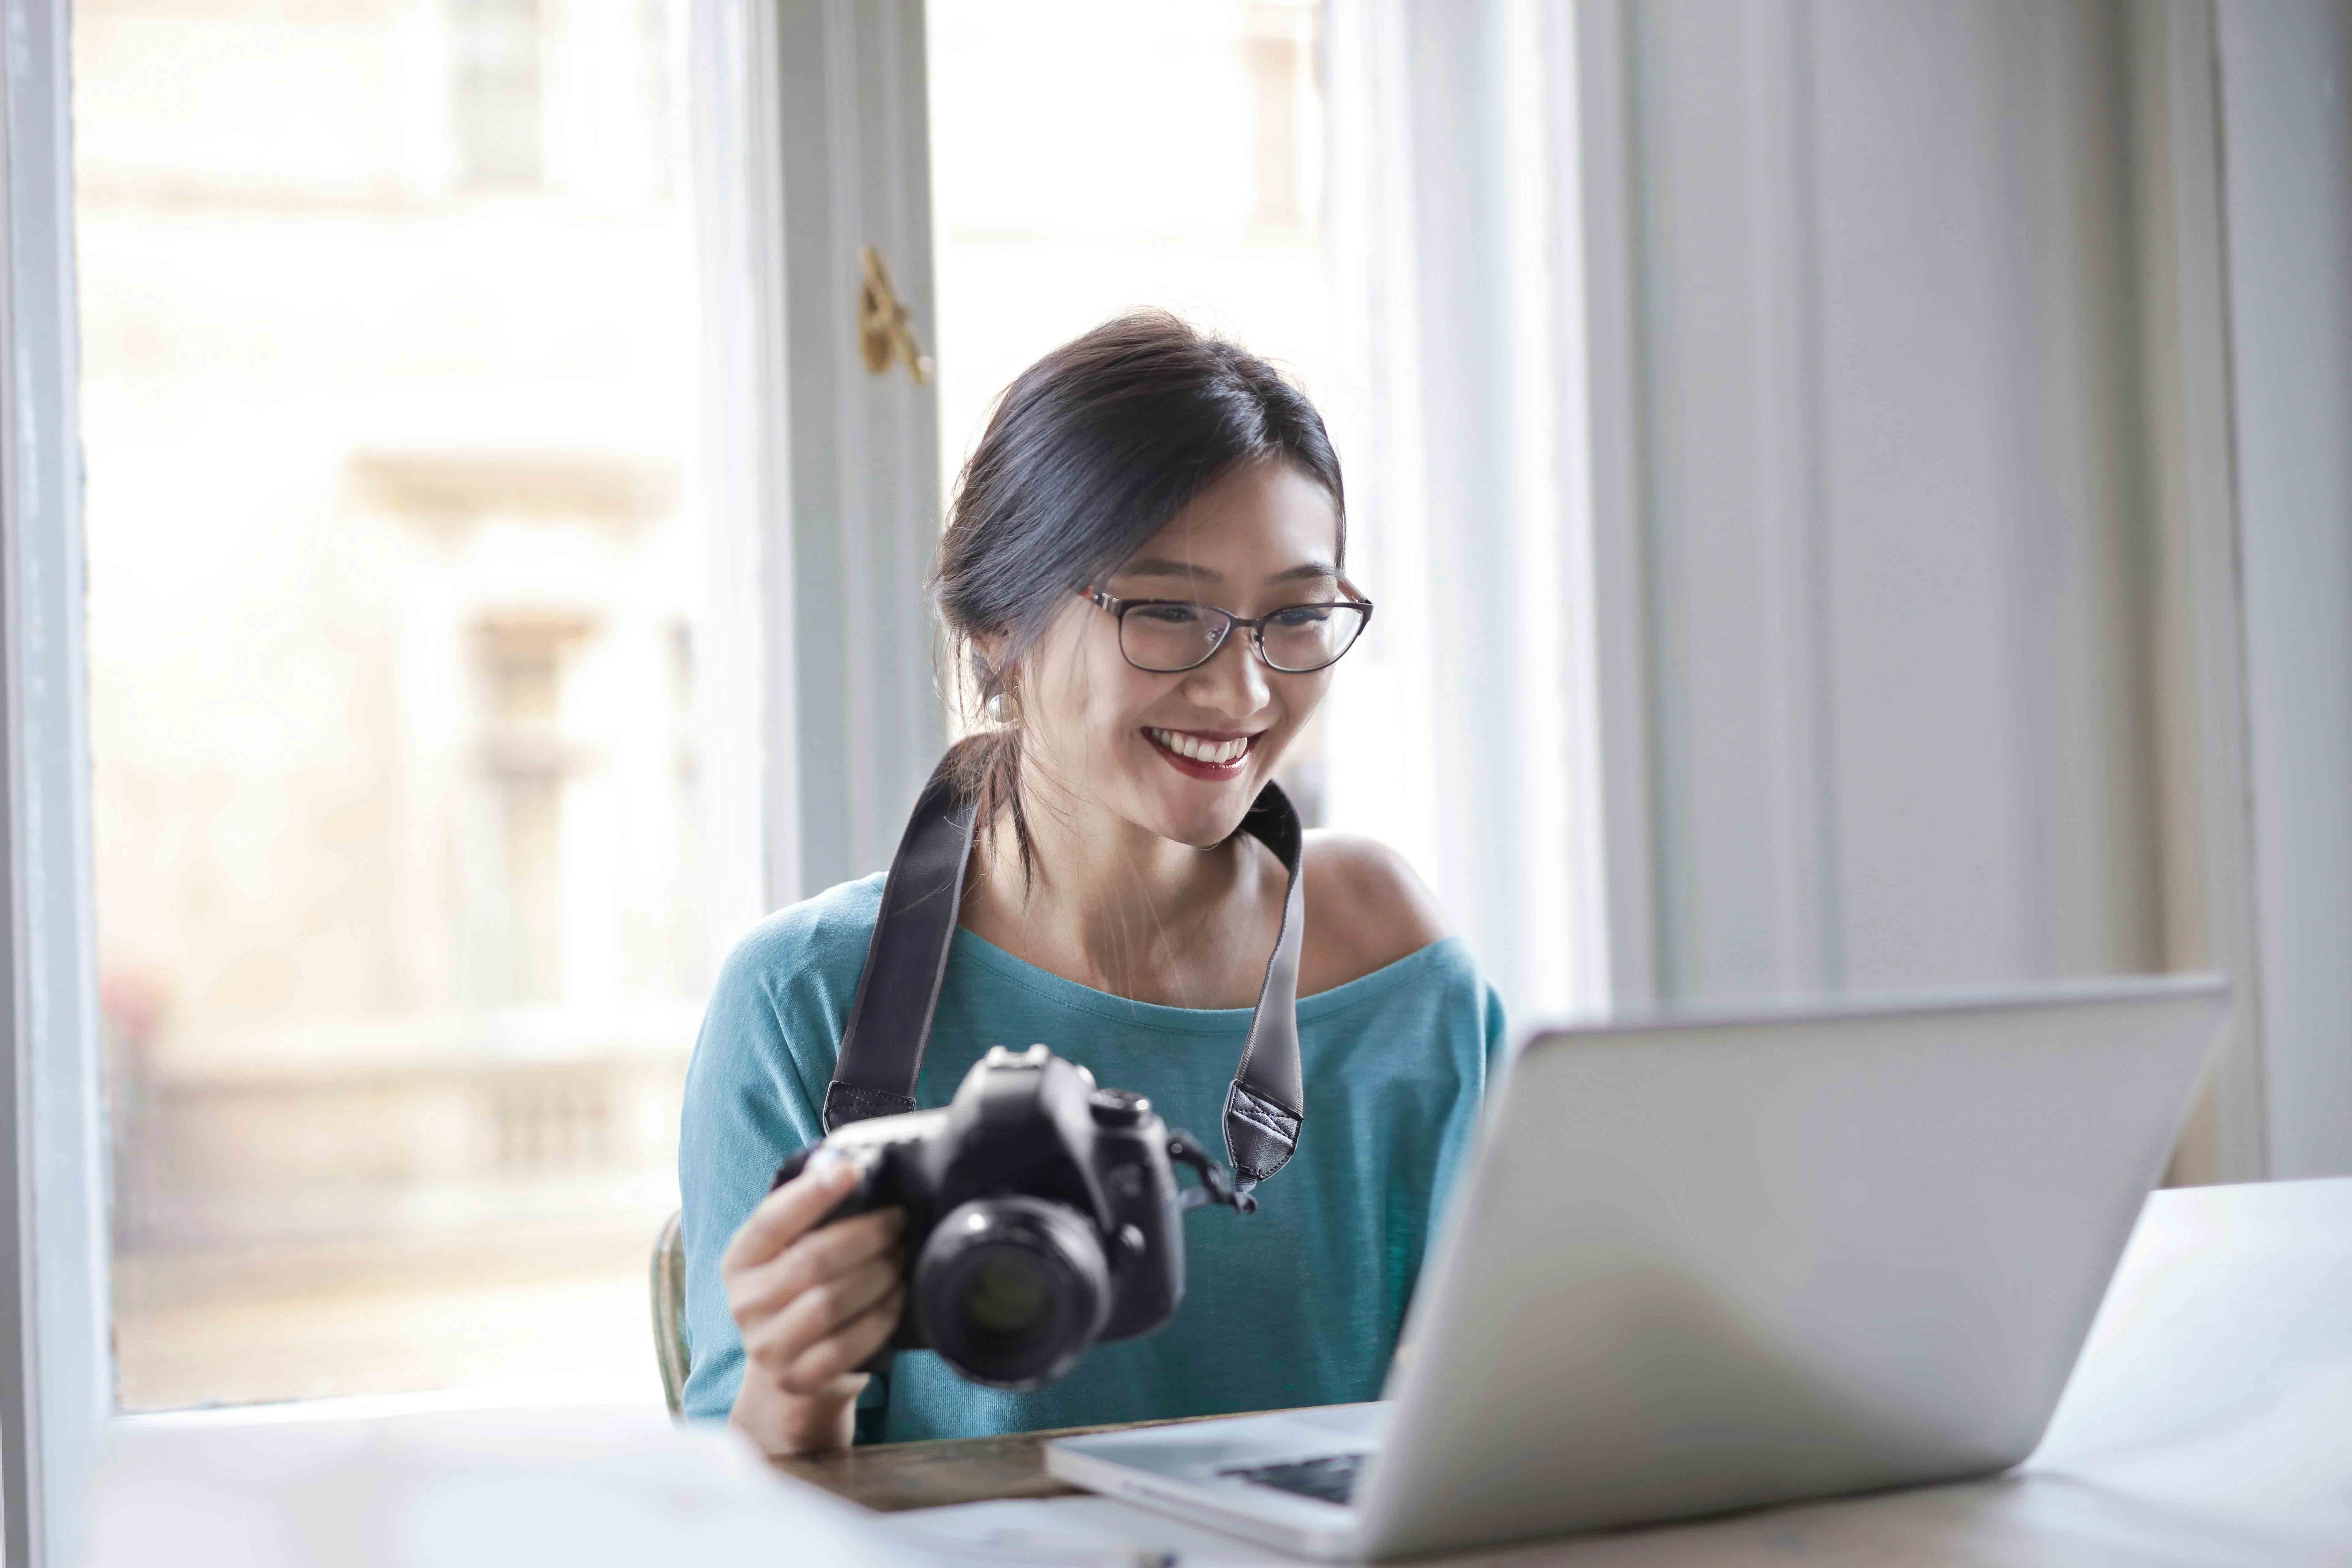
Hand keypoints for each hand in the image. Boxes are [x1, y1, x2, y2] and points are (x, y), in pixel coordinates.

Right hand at [722, 1158, 907, 1454]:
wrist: (791, 1371)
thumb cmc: (799, 1292)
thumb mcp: (790, 1251)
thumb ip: (808, 1213)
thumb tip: (839, 1163)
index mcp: (739, 1261)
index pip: (771, 1220)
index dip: (811, 1194)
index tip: (852, 1170)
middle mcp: (744, 1304)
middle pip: (811, 1261)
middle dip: (865, 1235)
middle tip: (896, 1221)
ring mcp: (768, 1347)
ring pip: (830, 1303)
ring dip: (877, 1274)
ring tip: (900, 1256)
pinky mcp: (798, 1378)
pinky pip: (846, 1345)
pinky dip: (879, 1317)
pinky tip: (897, 1297)